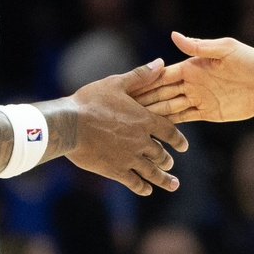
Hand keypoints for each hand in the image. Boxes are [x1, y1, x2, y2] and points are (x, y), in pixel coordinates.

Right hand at [68, 60, 188, 195]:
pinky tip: (146, 190)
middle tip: (169, 164)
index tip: (183, 146)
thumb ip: (140, 76)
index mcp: (144, 120)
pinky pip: (134, 182)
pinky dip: (142, 187)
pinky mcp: (115, 170)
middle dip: (166, 161)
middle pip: (161, 154)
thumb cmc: (90, 101)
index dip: (178, 140)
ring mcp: (130, 158)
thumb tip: (160, 63)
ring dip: (163, 179)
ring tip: (172, 184)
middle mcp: (141, 141)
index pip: (170, 132)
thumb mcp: (116, 83)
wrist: (69, 124)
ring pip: (152, 172)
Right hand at [131, 32, 253, 122]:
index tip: (126, 90)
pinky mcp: (208, 113)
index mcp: (192, 66)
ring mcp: (198, 99)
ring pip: (169, 108)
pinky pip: (185, 119)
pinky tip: (154, 131)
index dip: (144, 83)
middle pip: (161, 93)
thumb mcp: (226, 50)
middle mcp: (192, 83)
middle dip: (142, 101)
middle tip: (120, 112)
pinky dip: (170, 125)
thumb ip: (199, 47)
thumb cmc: (251, 61)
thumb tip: (174, 36)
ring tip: (131, 125)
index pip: (162, 76)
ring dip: (152, 115)